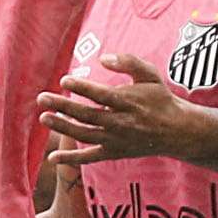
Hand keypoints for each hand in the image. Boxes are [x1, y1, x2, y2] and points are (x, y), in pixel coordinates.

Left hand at [38, 53, 197, 166]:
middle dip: (63, 106)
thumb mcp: (150, 74)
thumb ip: (128, 62)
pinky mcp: (113, 152)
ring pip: (84, 135)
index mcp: (127, 101)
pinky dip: (72, 159)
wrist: (175, 131)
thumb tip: (103, 58)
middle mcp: (120, 122)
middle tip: (42, 98)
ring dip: (62, 128)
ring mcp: (115, 140)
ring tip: (44, 118)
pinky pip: (90, 158)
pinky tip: (52, 158)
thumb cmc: (159, 98)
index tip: (65, 79)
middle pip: (87, 115)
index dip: (82, 88)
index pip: (101, 95)